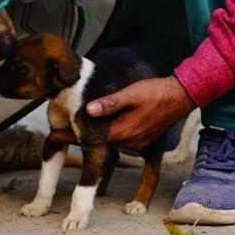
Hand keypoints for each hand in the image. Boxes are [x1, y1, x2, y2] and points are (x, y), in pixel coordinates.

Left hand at [50, 76, 196, 150]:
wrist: (181, 97)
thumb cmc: (156, 92)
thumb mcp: (131, 94)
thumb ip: (109, 103)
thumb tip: (88, 110)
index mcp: (122, 132)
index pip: (90, 138)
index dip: (70, 136)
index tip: (53, 134)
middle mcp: (128, 141)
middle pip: (97, 141)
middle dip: (79, 136)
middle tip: (58, 129)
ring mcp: (136, 142)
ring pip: (108, 140)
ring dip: (94, 135)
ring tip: (75, 126)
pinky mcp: (141, 138)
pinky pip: (120, 138)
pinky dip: (108, 134)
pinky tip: (101, 126)